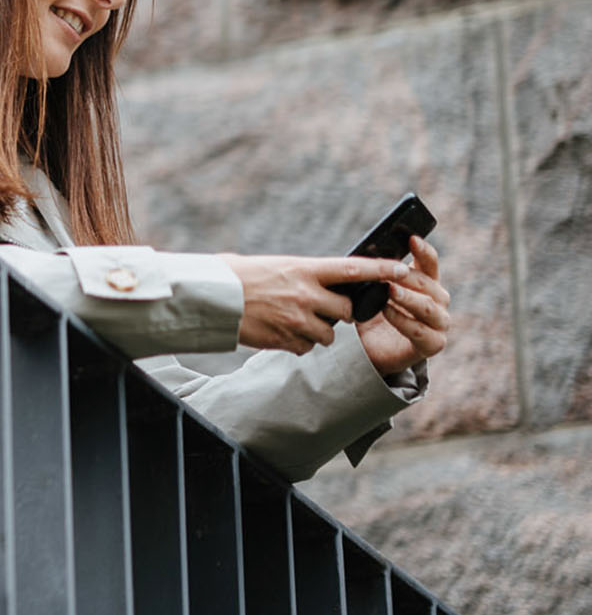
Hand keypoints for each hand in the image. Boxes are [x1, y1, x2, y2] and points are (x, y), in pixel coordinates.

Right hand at [217, 252, 404, 354]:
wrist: (211, 298)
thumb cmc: (236, 275)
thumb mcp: (271, 266)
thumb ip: (298, 273)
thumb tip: (313, 277)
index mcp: (304, 269)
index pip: (354, 269)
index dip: (382, 270)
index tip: (403, 269)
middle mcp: (307, 294)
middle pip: (347, 310)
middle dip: (339, 313)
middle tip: (320, 308)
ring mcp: (298, 319)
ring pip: (328, 334)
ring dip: (317, 331)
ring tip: (291, 321)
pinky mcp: (286, 340)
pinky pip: (306, 348)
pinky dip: (297, 344)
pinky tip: (278, 332)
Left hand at [358, 236, 449, 375]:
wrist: (371, 347)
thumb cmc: (373, 312)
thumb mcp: (371, 289)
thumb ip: (375, 274)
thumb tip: (364, 255)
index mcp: (426, 284)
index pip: (430, 263)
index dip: (423, 251)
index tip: (412, 238)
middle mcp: (438, 302)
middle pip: (429, 285)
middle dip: (408, 277)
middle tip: (389, 271)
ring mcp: (439, 324)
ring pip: (428, 308)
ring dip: (408, 298)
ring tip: (389, 290)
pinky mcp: (433, 344)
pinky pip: (420, 331)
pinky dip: (403, 321)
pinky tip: (386, 311)